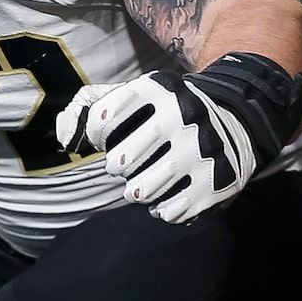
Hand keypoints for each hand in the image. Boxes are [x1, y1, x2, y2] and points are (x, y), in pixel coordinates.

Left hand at [59, 75, 252, 222]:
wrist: (236, 120)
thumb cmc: (168, 113)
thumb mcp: (138, 96)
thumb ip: (93, 105)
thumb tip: (65, 134)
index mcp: (159, 90)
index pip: (103, 117)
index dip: (95, 134)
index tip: (103, 138)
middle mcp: (183, 115)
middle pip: (121, 160)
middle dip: (116, 166)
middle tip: (122, 165)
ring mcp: (201, 149)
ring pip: (142, 189)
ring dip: (135, 191)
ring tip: (140, 185)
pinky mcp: (215, 181)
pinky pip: (169, 210)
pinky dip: (162, 209)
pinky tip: (166, 196)